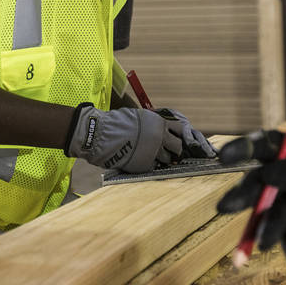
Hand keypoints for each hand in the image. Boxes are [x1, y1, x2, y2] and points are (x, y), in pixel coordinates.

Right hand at [66, 103, 214, 172]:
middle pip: (178, 147)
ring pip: (168, 159)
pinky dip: (151, 166)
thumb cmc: (117, 123)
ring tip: (154, 157)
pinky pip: (155, 167)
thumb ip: (153, 123)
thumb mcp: (139, 117)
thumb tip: (163, 129)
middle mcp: (161, 137)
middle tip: (172, 153)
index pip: (181, 130)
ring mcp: (154, 152)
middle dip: (176, 150)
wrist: (101, 135)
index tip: (184, 141)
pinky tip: (143, 162)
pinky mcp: (146, 165)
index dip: (182, 136)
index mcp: (160, 123)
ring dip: (164, 159)